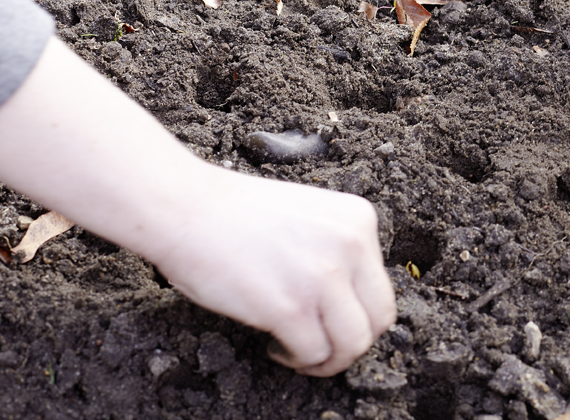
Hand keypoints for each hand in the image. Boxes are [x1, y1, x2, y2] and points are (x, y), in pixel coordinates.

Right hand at [152, 171, 396, 376]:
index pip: (381, 286)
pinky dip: (297, 360)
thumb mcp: (310, 217)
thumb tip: (352, 301)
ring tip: (300, 352)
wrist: (188, 209)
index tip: (331, 319)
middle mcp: (350, 246)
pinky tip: (275, 344)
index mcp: (358, 220)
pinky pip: (314, 353)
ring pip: (353, 344)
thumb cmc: (236, 214)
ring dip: (328, 359)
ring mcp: (323, 277)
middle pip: (378, 319)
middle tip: (322, 345)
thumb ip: (337, 249)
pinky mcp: (290, 307)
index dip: (358, 313)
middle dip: (351, 342)